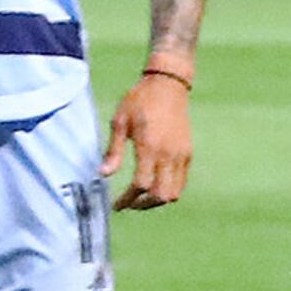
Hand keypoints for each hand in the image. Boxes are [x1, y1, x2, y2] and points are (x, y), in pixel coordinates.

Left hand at [104, 70, 191, 209]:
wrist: (168, 86)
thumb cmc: (139, 101)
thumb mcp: (119, 122)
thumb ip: (113, 151)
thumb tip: (103, 174)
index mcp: (150, 147)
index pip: (141, 185)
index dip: (128, 199)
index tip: (116, 204)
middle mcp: (169, 154)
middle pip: (161, 195)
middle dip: (143, 205)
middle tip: (128, 204)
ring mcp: (182, 155)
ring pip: (175, 192)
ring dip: (157, 200)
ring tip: (140, 199)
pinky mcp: (188, 153)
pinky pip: (181, 181)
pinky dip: (169, 189)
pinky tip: (154, 185)